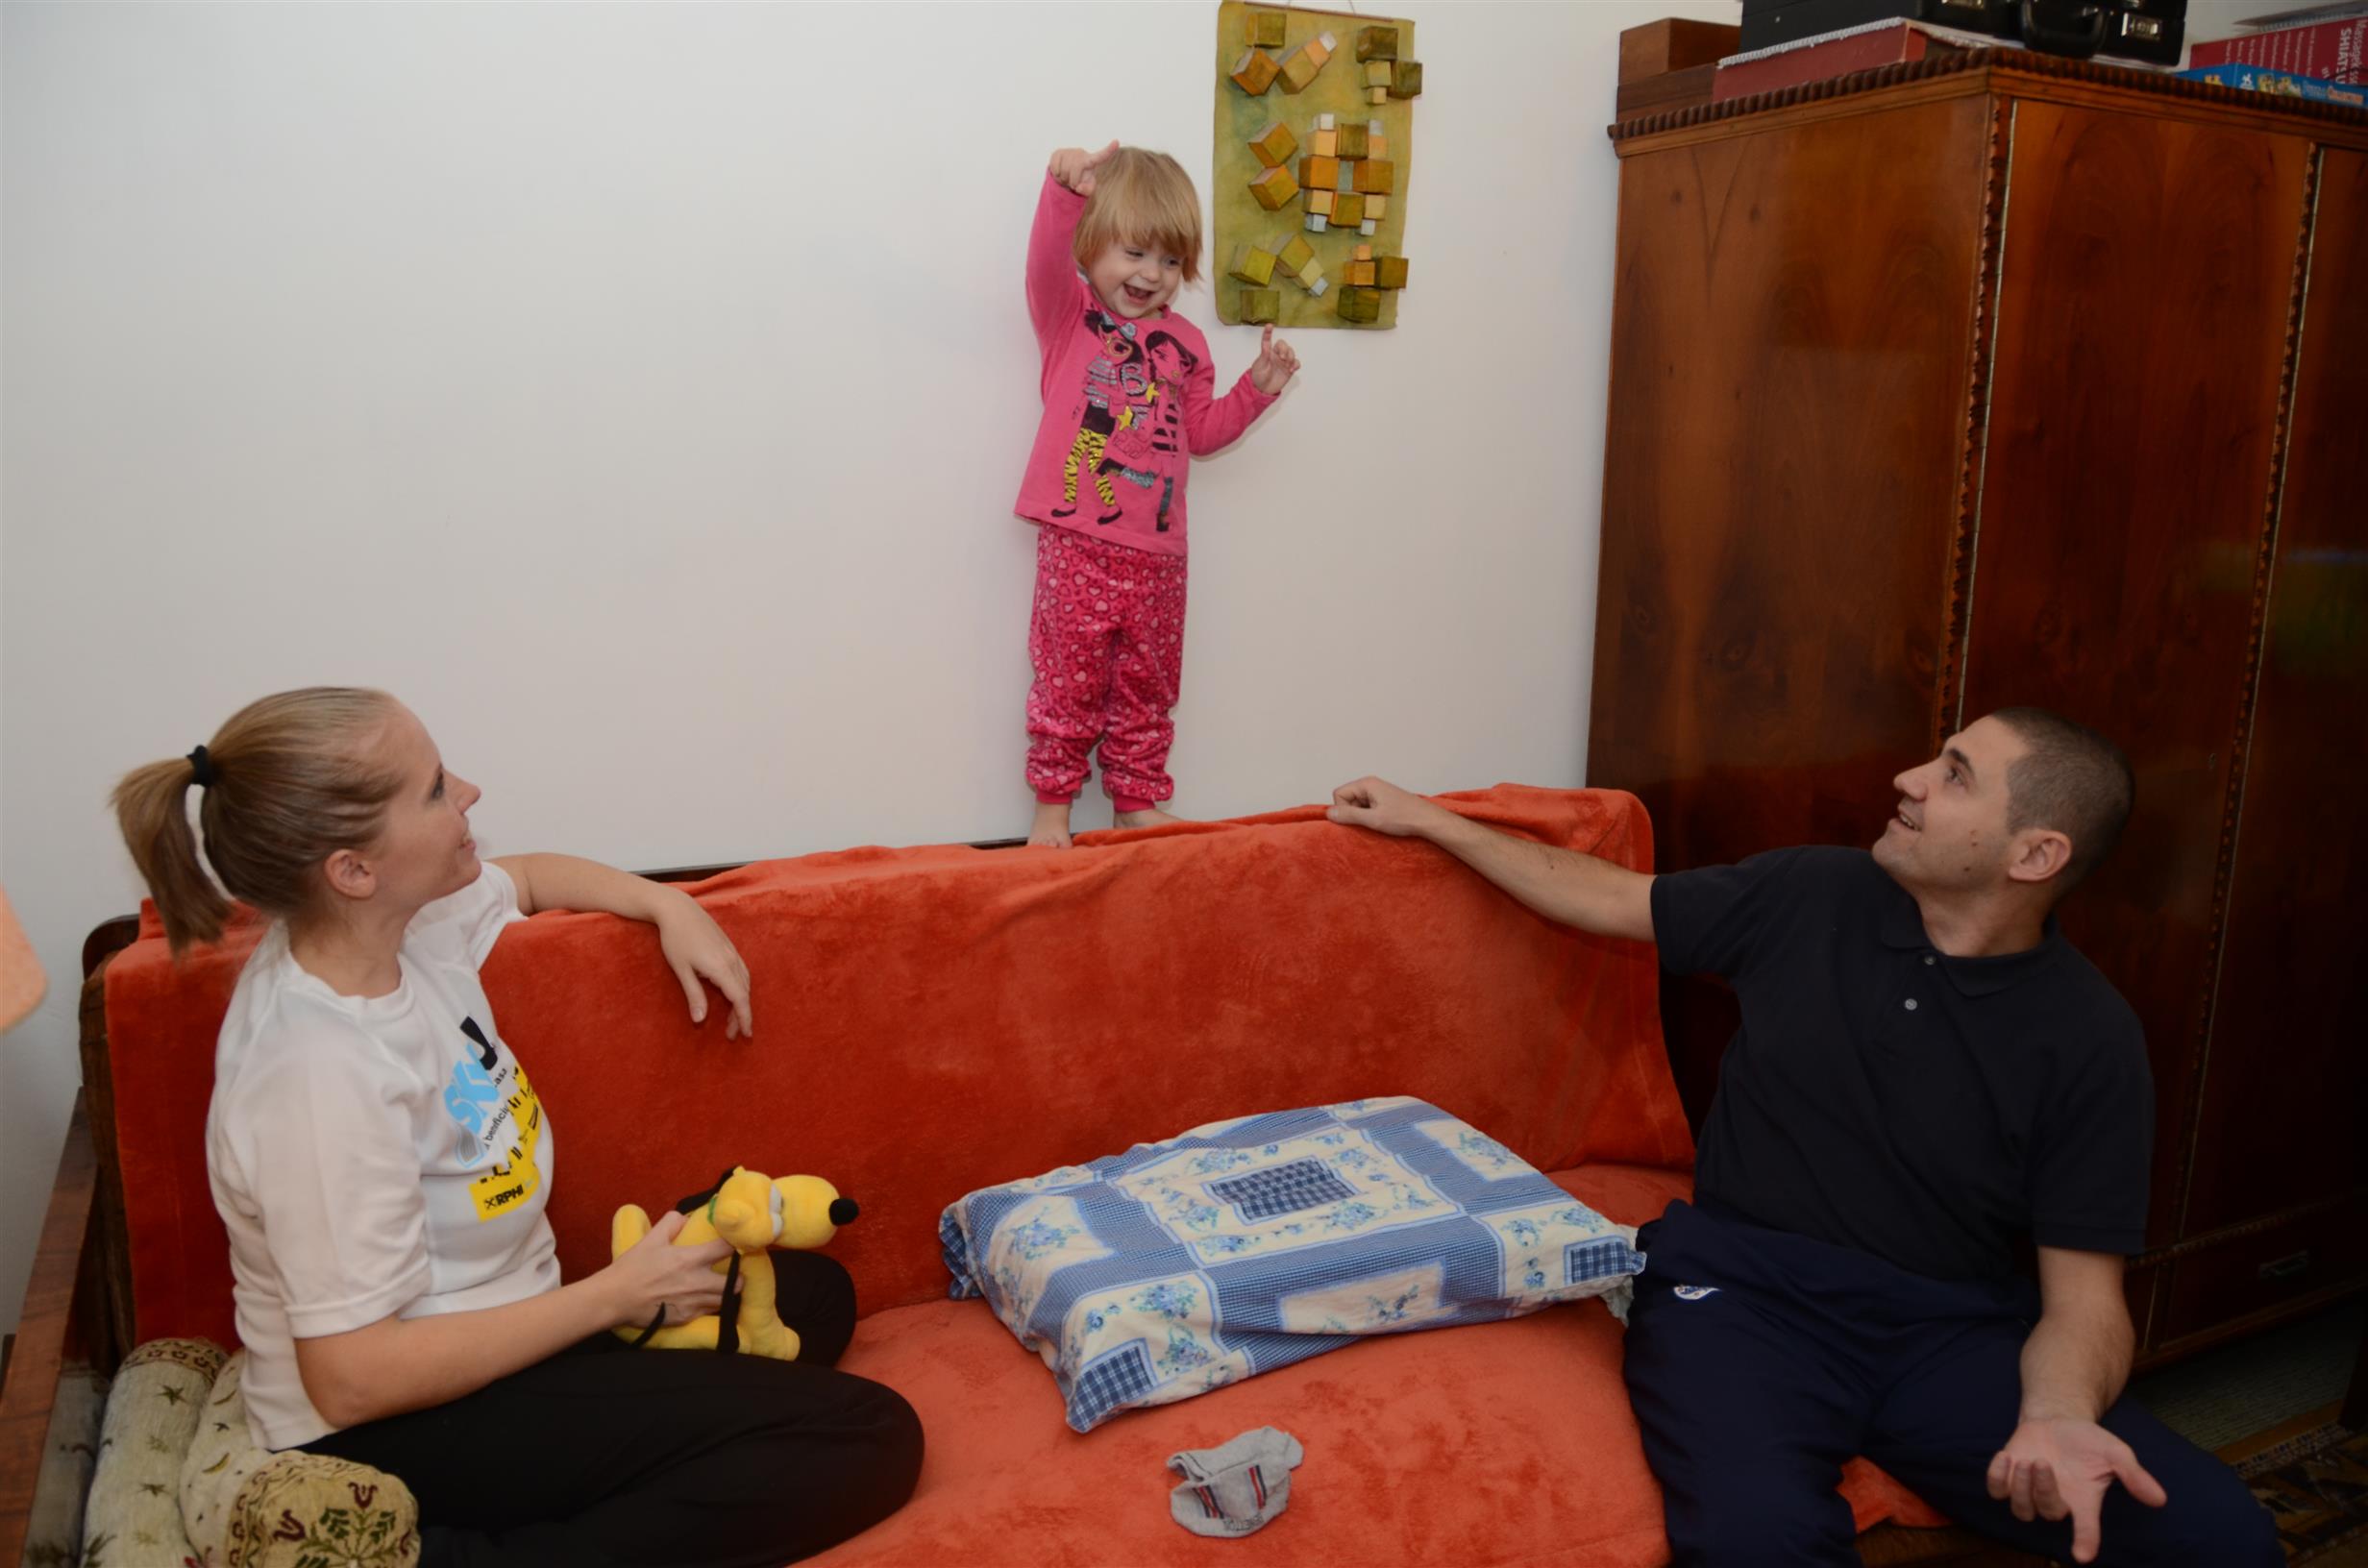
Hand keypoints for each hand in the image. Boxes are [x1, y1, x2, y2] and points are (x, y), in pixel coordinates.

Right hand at [602, 1209, 730, 1327]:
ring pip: (724, 1301)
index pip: (727, 1249)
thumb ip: (671, 1223)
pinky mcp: (685, 1319)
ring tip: (718, 1287)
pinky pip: (706, 1313)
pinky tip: (700, 1300)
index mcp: (691, 1260)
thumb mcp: (651, 1238)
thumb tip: (686, 1218)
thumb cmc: (633, 1267)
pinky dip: (707, 1306)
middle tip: (732, 1273)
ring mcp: (693, 1304)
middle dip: (738, 1277)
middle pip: (736, 1283)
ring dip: (724, 1293)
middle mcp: (698, 1283)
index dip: (735, 1245)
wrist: (615, 1299)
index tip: (736, 1244)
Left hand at [655, 892, 753, 1039]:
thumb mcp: (681, 969)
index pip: (739, 998)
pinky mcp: (728, 946)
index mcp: (721, 967)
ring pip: (744, 982)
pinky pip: (742, 972)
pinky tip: (731, 993)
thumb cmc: (675, 939)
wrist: (677, 909)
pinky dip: (740, 987)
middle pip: (744, 993)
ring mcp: (732, 952)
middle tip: (731, 1034)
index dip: (744, 1018)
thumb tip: (700, 1020)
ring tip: (731, 1017)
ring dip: (741, 1001)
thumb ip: (694, 994)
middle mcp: (731, 960)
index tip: (745, 1034)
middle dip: (740, 1015)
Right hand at [1049, 141, 1119, 197]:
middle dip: (1073, 181)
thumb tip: (1079, 187)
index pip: (1101, 156)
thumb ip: (1087, 190)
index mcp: (1091, 160)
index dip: (1109, 150)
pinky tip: (1060, 173)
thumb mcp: (1087, 188)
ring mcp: (1069, 152)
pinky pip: (1055, 168)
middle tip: (1073, 182)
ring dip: (1064, 179)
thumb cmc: (1080, 180)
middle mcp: (1081, 153)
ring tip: (1067, 178)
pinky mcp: (1058, 152)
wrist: (1065, 175)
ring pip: (1064, 170)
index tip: (1116, 142)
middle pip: (1075, 169)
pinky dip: (1056, 175)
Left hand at [1249, 325, 1298, 393]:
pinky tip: (1291, 369)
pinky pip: (1296, 363)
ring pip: (1291, 352)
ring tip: (1286, 365)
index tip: (1269, 325)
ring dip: (1291, 356)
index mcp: (1267, 352)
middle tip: (1282, 358)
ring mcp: (1283, 362)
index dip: (1268, 332)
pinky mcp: (1289, 369)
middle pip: (1284, 345)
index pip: (1268, 340)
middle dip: (1285, 350)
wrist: (1263, 390)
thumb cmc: (1258, 377)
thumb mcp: (1259, 366)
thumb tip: (1266, 345)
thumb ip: (1264, 355)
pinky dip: (1295, 364)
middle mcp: (1276, 355)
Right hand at [1329, 776, 1452, 840]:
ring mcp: (1378, 791)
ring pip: (1357, 805)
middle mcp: (1371, 784)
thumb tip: (1329, 813)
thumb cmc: (1405, 818)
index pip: (1339, 794)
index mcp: (1367, 783)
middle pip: (1347, 798)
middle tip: (1369, 823)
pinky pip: (1367, 808)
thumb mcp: (1373, 819)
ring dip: (1363, 817)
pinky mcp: (1384, 800)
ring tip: (1379, 823)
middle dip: (1353, 813)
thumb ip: (1349, 815)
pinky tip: (1383, 822)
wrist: (1428, 820)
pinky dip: (1370, 817)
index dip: (1343, 810)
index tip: (1358, 820)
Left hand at [1986, 1416, 2166, 1563]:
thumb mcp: (2115, 1453)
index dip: (2085, 1543)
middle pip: (2048, 1513)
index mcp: (2084, 1502)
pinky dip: (1997, 1477)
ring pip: (2021, 1508)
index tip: (2082, 1555)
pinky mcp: (2009, 1479)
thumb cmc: (2088, 1442)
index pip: (2087, 1530)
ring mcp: (2031, 1493)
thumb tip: (2159, 1499)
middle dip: (2043, 1490)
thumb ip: (2134, 1475)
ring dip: (2021, 1486)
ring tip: (2028, 1460)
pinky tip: (2006, 1457)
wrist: (2057, 1421)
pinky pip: (1996, 1491)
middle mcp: (2057, 1502)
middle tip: (2043, 1464)